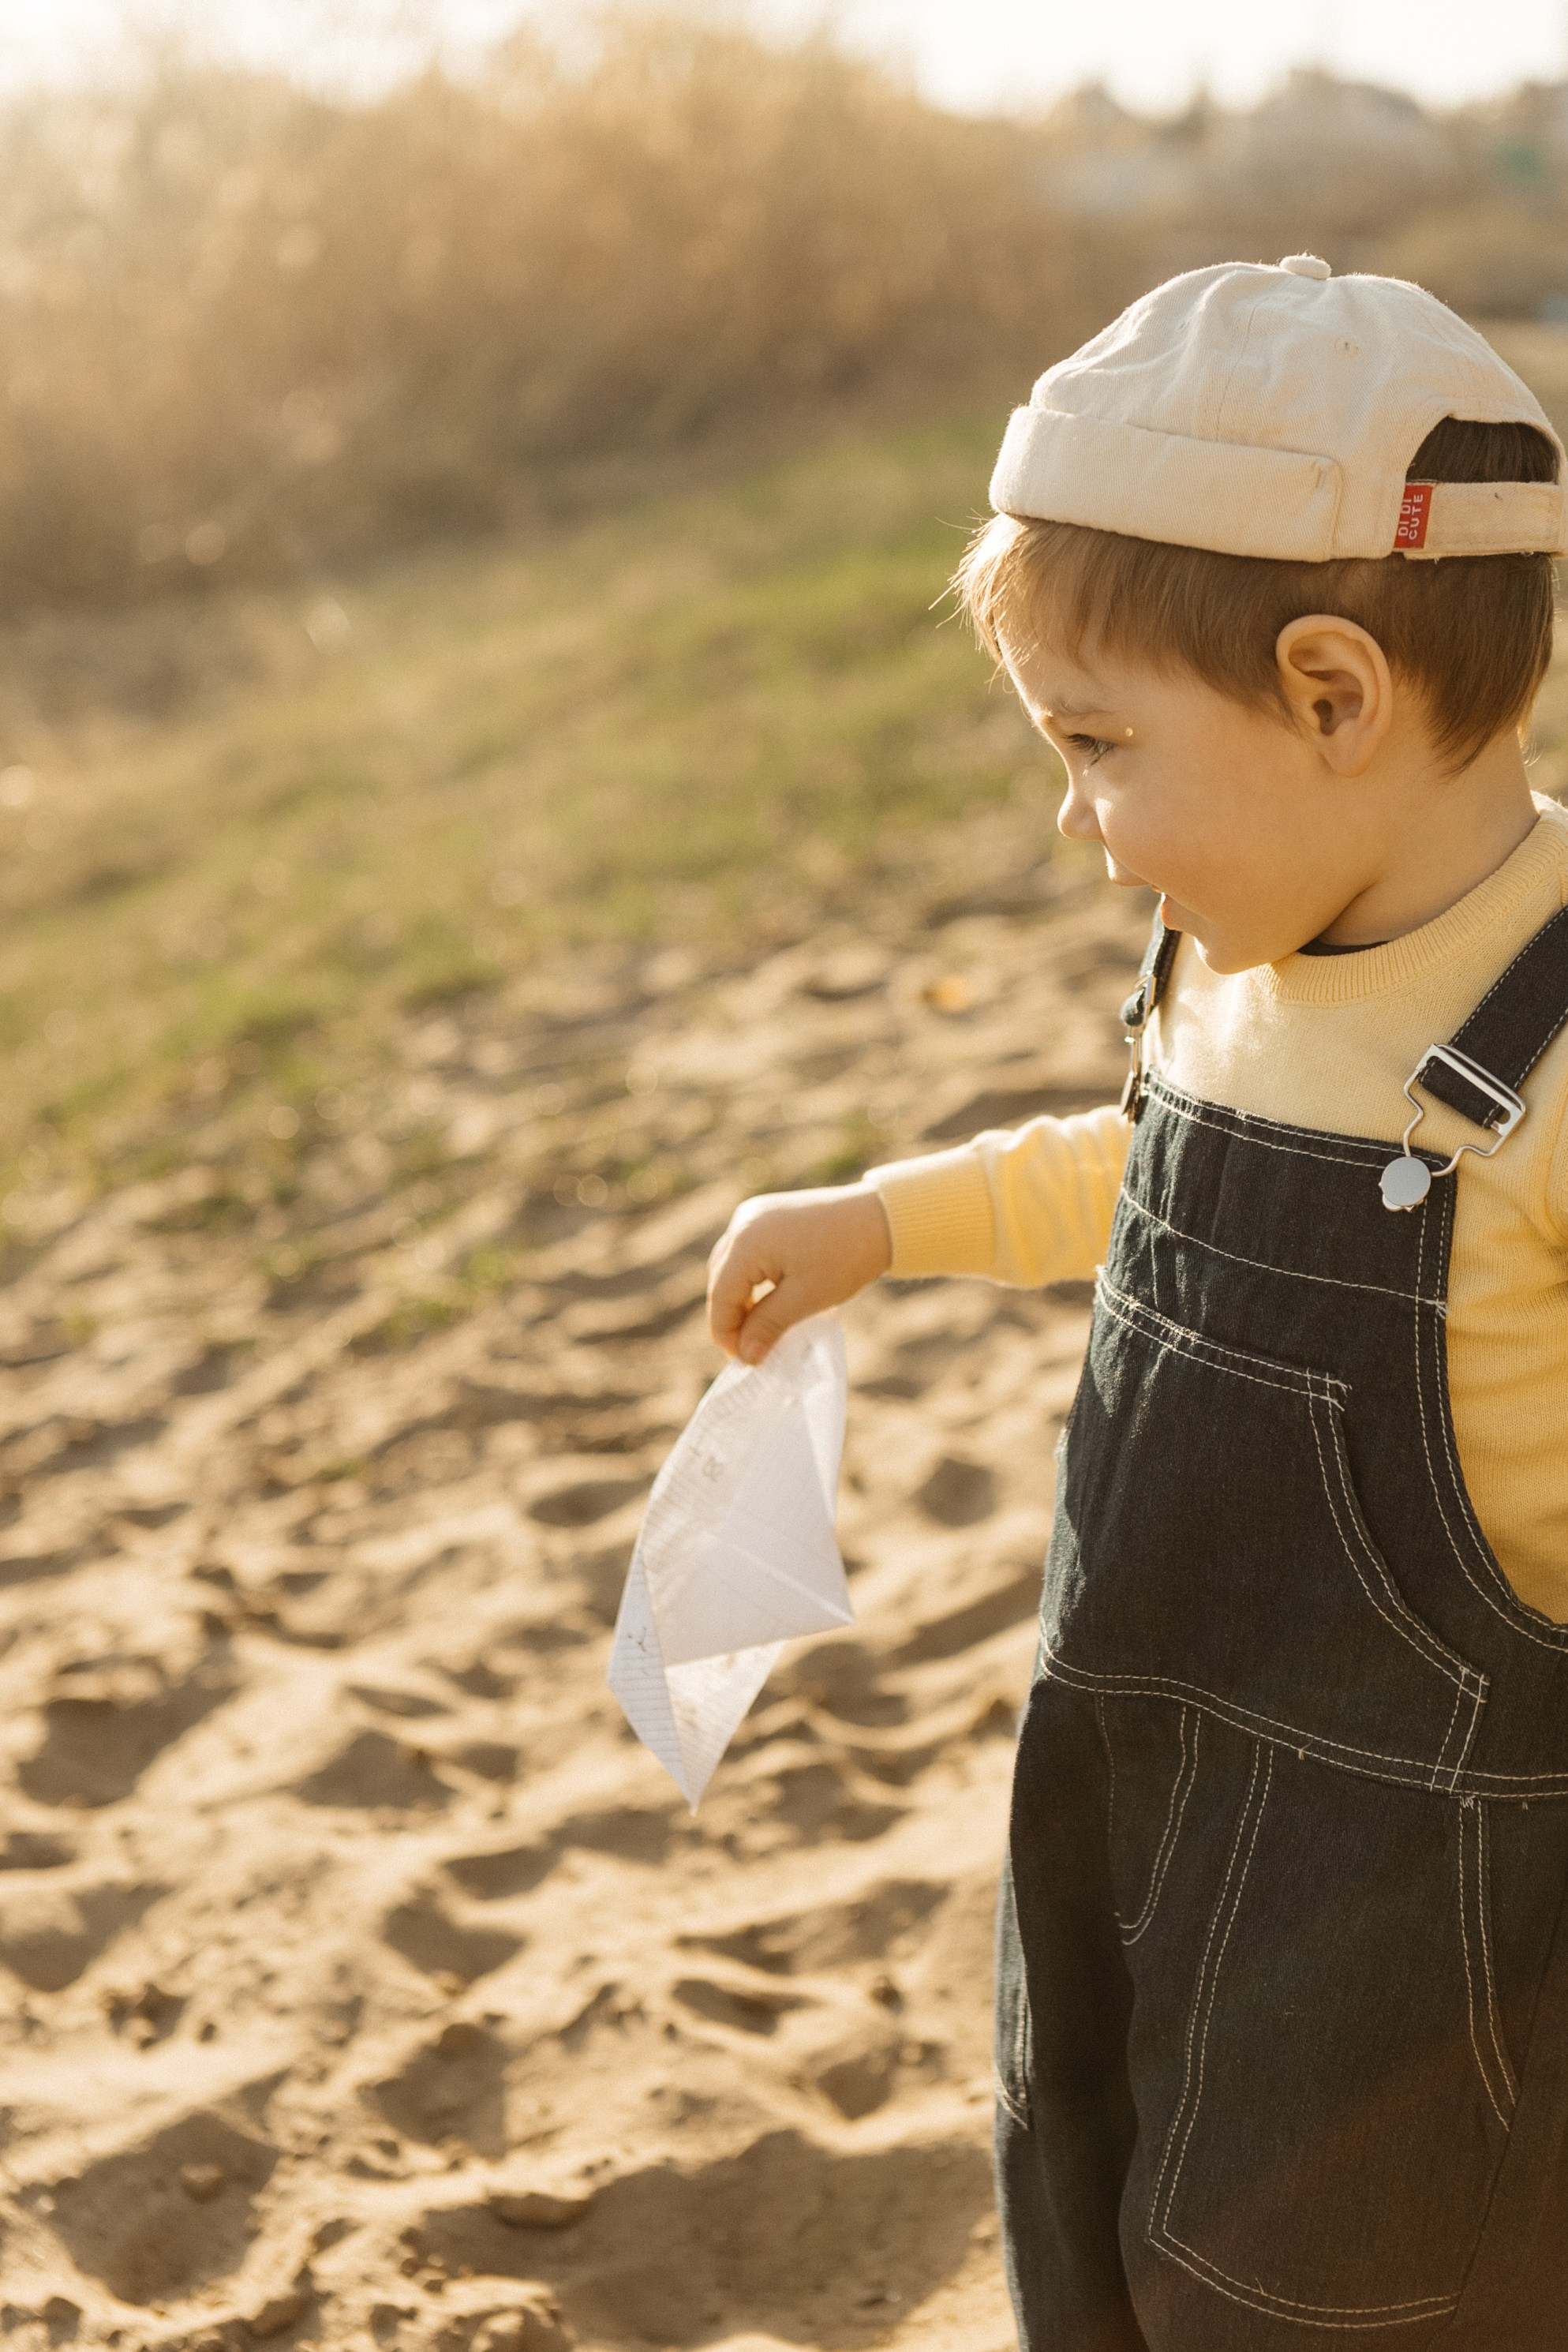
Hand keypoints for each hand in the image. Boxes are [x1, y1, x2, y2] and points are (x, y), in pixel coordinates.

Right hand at [707, 1184, 891, 1362]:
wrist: (879, 1218)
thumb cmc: (845, 1259)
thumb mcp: (805, 1299)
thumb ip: (768, 1326)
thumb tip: (744, 1356)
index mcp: (746, 1242)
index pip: (720, 1295)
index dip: (726, 1332)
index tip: (743, 1361)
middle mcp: (742, 1222)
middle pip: (721, 1279)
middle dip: (732, 1318)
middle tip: (750, 1350)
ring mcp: (754, 1215)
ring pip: (731, 1266)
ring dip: (740, 1299)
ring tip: (759, 1330)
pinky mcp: (767, 1215)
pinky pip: (746, 1253)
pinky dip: (751, 1280)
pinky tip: (767, 1301)